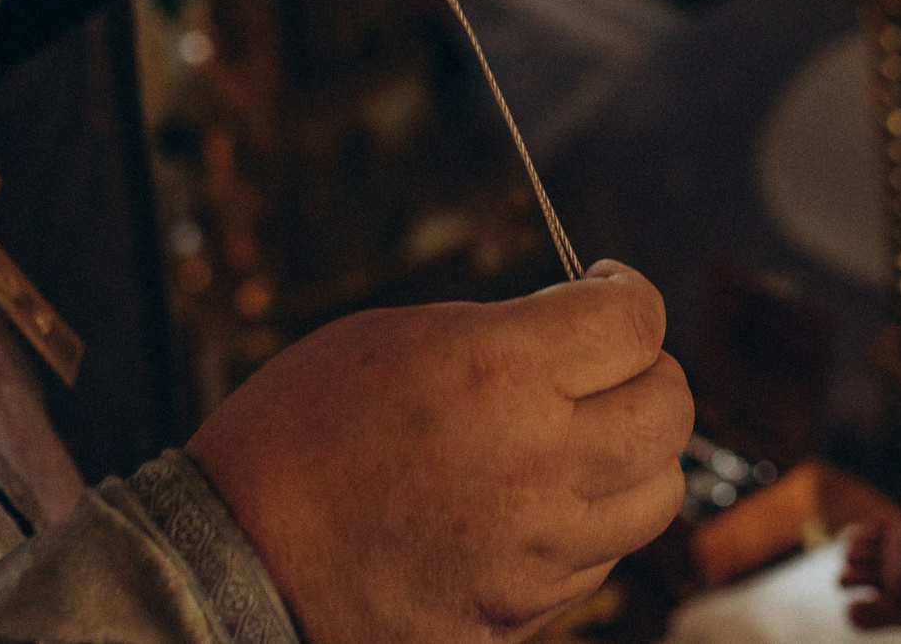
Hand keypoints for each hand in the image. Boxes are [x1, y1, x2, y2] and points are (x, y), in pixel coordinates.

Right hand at [187, 263, 691, 643]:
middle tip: (606, 363)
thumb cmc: (294, 438)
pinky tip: (535, 502)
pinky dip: (588, 524)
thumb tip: (576, 327)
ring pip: (656, 494)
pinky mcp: (521, 614)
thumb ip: (504, 332)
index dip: (628, 294)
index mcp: (502, 371)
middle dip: (649, 371)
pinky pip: (599, 560)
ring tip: (580, 437)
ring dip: (633, 456)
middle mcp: (538, 461)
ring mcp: (536, 550)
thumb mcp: (395, 336)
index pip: (638, 321)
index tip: (605, 289)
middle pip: (671, 408)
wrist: (229, 567)